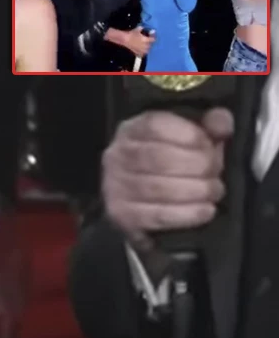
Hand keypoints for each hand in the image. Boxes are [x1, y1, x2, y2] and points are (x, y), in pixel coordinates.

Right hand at [101, 108, 231, 246]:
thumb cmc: (173, 164)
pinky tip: (206, 210)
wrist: (144, 201)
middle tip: (216, 173)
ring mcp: (116, 185)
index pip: (154, 125)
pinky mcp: (122, 214)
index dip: (189, 135)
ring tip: (213, 191)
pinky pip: (157, 215)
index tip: (210, 145)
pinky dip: (187, 214)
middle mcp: (118, 155)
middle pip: (157, 157)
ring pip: (158, 188)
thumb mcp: (191, 138)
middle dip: (197, 166)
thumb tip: (222, 121)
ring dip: (195, 191)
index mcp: (133, 130)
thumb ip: (210, 126)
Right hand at [121, 26, 154, 56]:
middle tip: (148, 40)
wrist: (124, 39)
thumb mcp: (137, 29)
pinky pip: (141, 55)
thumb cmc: (131, 34)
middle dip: (150, 43)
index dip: (153, 36)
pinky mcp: (137, 52)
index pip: (153, 39)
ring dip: (147, 49)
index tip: (151, 34)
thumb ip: (141, 28)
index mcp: (146, 40)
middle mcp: (145, 46)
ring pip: (147, 51)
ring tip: (146, 47)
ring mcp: (141, 50)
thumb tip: (143, 28)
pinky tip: (141, 52)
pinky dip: (142, 54)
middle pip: (150, 45)